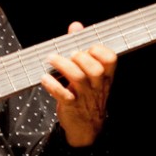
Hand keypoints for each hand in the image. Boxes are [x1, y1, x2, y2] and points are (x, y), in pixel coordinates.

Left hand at [41, 22, 116, 146]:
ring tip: (51, 59)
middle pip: (94, 68)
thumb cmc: (87, 96)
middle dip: (79, 57)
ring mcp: (85, 97)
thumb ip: (82, 48)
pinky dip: (52, 85)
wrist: (87, 128)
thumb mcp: (89, 74)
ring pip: (78, 79)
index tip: (88, 47)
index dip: (99, 50)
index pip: (111, 59)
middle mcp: (97, 86)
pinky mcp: (71, 106)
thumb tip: (76, 26)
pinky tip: (44, 78)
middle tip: (67, 54)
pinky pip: (63, 95)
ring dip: (63, 66)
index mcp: (104, 77)